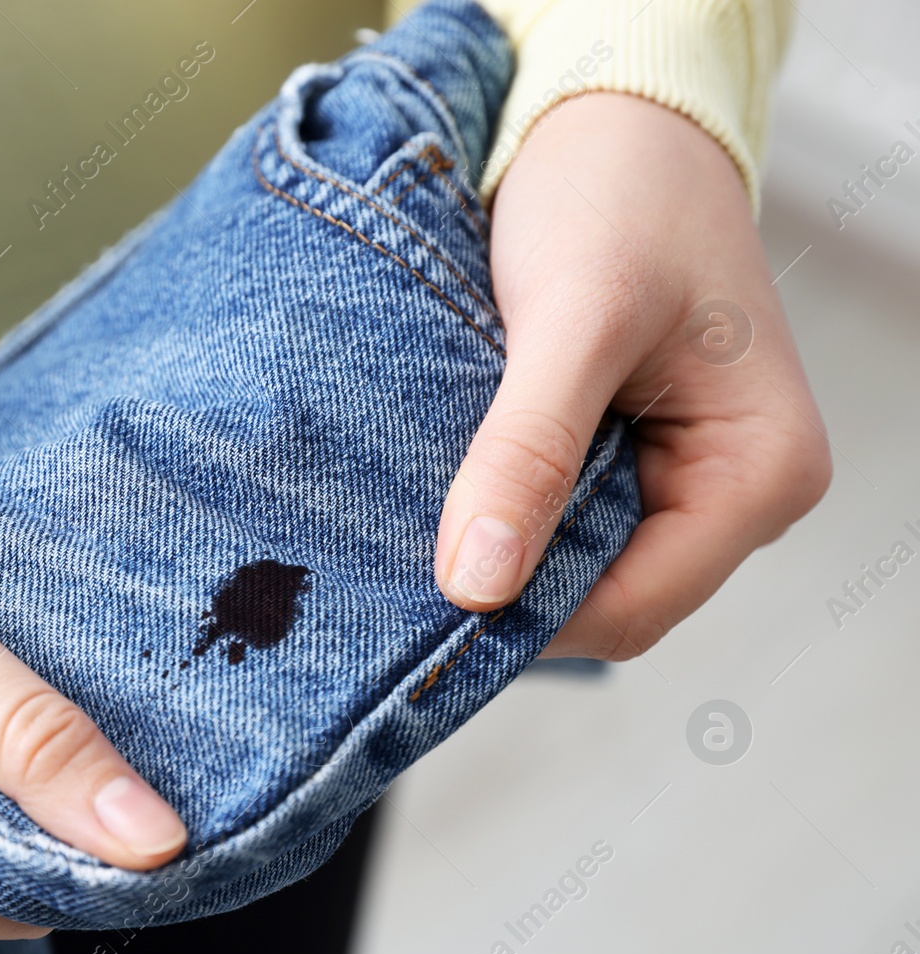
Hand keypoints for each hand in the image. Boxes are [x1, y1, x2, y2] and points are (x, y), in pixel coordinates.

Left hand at [435, 93, 831, 657]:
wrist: (612, 122)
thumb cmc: (619, 194)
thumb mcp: (575, 318)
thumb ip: (530, 451)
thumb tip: (477, 583)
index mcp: (761, 472)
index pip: (633, 609)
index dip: (527, 619)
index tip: (423, 599)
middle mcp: (734, 491)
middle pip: (606, 600)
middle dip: (509, 585)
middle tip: (403, 561)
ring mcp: (682, 478)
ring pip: (575, 565)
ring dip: (500, 547)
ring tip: (420, 517)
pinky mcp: (631, 456)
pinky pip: (559, 517)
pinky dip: (501, 509)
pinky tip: (445, 490)